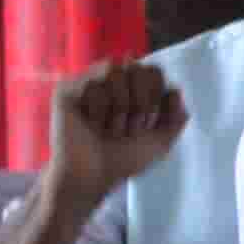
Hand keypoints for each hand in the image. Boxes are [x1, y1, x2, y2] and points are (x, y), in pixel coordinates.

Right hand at [44, 58, 185, 206]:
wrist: (92, 177)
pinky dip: (97, 109)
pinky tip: (89, 124)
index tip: (145, 124)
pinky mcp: (67, 90)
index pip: (153, 71)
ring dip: (117, 107)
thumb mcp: (158, 144)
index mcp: (130, 90)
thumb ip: (174, 119)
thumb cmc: (121, 162)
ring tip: (105, 128)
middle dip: (138, 103)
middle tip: (124, 128)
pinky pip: (93, 83)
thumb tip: (176, 91)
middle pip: (137, 67)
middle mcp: (109, 83)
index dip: (155, 96)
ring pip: (115, 71)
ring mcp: (86, 84)